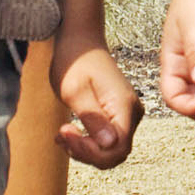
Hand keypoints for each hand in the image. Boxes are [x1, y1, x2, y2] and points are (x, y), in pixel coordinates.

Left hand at [51, 41, 137, 166]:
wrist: (81, 42)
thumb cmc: (75, 61)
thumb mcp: (75, 91)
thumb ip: (93, 118)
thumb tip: (110, 144)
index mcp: (124, 106)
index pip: (117, 148)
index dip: (90, 151)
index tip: (65, 132)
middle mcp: (132, 113)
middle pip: (116, 152)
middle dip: (86, 152)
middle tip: (61, 134)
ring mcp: (128, 114)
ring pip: (112, 149)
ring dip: (85, 149)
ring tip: (62, 134)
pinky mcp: (119, 115)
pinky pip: (108, 139)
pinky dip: (88, 142)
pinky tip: (69, 133)